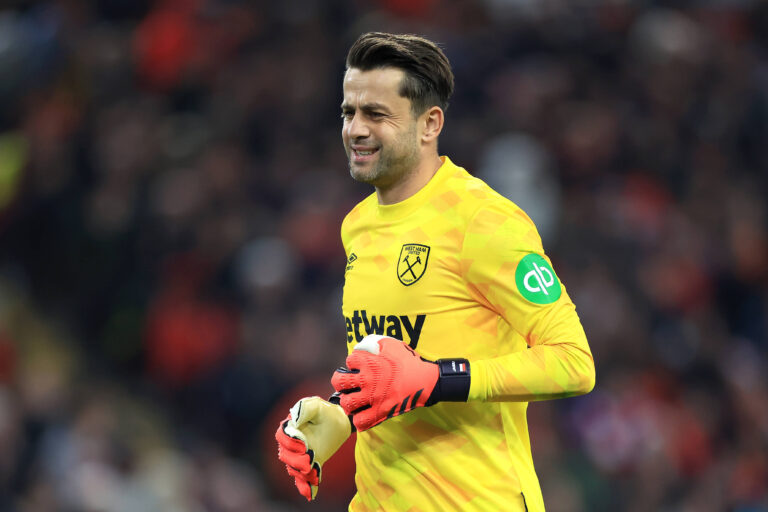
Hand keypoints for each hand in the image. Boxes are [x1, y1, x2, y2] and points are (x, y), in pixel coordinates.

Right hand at [275, 396, 351, 499]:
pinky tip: (311, 494)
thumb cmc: (326, 412)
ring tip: (313, 472)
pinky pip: (302, 479)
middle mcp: (291, 443)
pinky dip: (304, 487)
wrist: (340, 422)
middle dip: (295, 460)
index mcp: (290, 427)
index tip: (304, 445)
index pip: (282, 437)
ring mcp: (299, 456)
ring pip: (293, 468)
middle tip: (309, 461)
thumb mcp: (317, 405)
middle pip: (285, 455)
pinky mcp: (309, 465)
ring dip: (301, 473)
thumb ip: (304, 408)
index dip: (290, 442)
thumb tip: (293, 421)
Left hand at [331, 335, 469, 430]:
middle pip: (340, 382)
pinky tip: (362, 414)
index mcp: (370, 363)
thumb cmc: (410, 363)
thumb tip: (368, 346)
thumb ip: (378, 344)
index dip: (352, 362)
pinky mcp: (380, 412)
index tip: (357, 365)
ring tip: (352, 400)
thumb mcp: (394, 345)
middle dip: (339, 381)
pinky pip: (361, 421)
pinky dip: (359, 420)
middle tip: (345, 383)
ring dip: (347, 401)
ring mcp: (372, 398)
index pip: (349, 360)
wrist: (425, 381)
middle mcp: (367, 380)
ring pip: (347, 403)